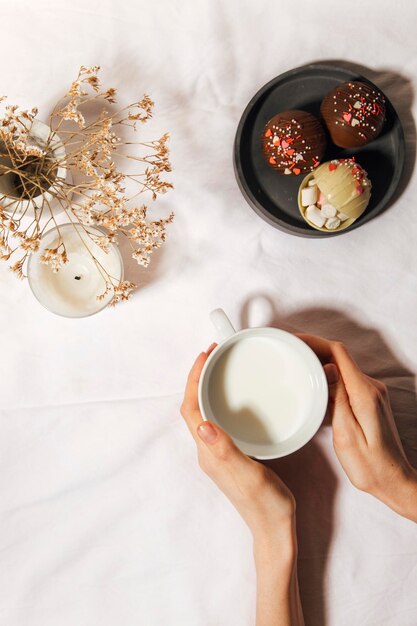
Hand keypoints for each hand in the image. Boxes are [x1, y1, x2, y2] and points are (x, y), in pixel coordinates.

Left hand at [181, 346, 304, 625]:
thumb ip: (226, 451)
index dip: (193, 380)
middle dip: (197, 378)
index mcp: (209, 453)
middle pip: (193, 407)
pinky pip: (217, 421)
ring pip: (204, 413)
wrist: (274, 529)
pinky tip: (235, 397)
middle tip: (212, 355)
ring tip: (220, 368)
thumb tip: (202, 425)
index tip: (204, 356)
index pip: (190, 410)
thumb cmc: (265, 505)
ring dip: (206, 388)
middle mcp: (209, 451)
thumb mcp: (249, 476)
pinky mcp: (230, 455)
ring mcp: (218, 454)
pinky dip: (220, 401)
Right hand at [299, 334, 416, 521]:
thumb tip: (329, 368)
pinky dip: (327, 376)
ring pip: (342, 367)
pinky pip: (346, 380)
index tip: (294, 341)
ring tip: (295, 362)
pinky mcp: (369, 401)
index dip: (315, 341)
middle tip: (288, 349)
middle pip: (339, 356)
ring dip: (319, 361)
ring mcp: (372, 393)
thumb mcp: (346, 434)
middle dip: (313, 348)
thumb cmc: (369, 466)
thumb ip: (339, 398)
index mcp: (364, 393)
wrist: (393, 481)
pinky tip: (312, 382)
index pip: (338, 353)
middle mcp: (371, 388)